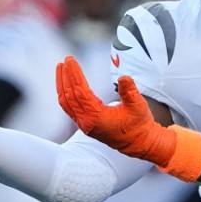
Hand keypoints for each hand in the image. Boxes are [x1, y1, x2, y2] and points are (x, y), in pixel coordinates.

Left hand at [56, 56, 175, 164]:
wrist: (139, 142)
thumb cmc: (139, 124)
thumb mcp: (138, 105)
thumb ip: (129, 91)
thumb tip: (123, 77)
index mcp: (96, 117)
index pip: (80, 92)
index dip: (74, 74)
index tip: (71, 60)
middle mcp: (86, 122)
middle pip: (69, 95)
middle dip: (66, 76)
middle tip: (66, 59)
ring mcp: (84, 124)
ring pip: (66, 101)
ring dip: (62, 83)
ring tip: (61, 68)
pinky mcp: (84, 124)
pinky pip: (69, 107)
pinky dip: (65, 93)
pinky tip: (65, 83)